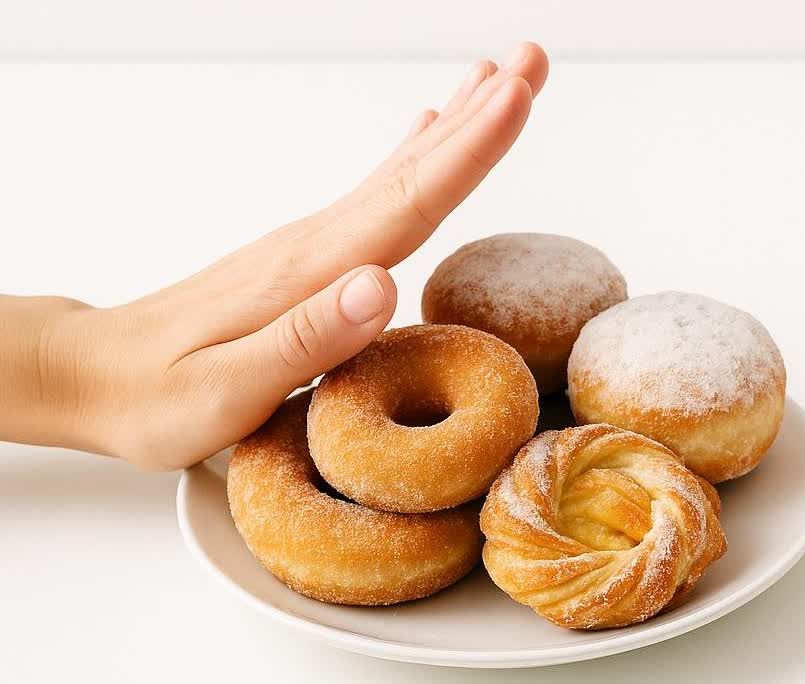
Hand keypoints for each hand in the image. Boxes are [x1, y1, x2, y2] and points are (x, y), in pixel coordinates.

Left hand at [0, 44, 548, 469]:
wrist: (90, 373)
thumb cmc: (155, 397)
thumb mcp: (224, 390)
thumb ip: (307, 340)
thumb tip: (383, 284)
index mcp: (312, 273)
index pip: (406, 201)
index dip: (468, 151)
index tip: (514, 97)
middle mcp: (318, 243)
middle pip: (415, 169)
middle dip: (481, 115)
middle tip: (534, 60)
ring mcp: (312, 244)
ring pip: (402, 171)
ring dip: (460, 124)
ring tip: (503, 77)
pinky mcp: (308, 256)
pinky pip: (379, 190)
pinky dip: (415, 153)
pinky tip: (427, 129)